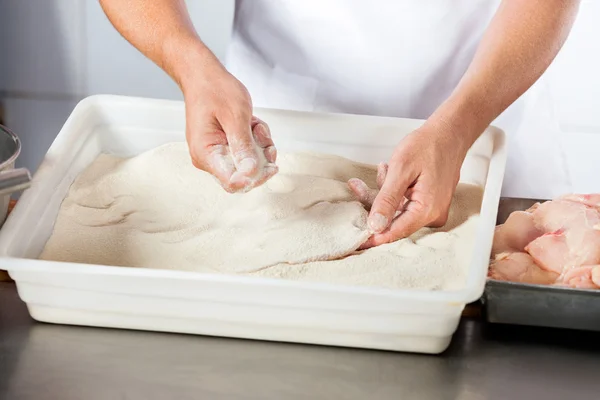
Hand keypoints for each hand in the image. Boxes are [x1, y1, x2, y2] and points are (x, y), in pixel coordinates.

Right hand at [182, 63, 276, 192]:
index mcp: (205, 153)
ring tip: (256, 125)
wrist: (204, 77)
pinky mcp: (224, 148)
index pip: (231, 181)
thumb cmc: (214, 90)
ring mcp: (216, 154)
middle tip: (265, 140)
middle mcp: (208, 158)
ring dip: (259, 146)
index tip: (268, 166)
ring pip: (248, 163)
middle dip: (260, 159)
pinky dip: (255, 140)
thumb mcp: (235, 116)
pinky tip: (252, 125)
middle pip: (242, 176)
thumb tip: (251, 172)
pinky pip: (247, 153)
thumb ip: (243, 145)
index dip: (252, 178)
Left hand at [350, 121, 468, 247]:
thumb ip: (387, 200)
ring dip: (384, 193)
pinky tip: (391, 172)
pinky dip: (394, 191)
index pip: (394, 232)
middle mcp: (433, 215)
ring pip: (397, 211)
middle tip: (357, 185)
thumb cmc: (428, 146)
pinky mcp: (431, 204)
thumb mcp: (401, 170)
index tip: (355, 241)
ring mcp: (433, 210)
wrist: (449, 133)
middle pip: (393, 221)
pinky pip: (405, 204)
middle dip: (374, 202)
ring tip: (384, 169)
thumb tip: (376, 226)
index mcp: (426, 210)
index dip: (373, 237)